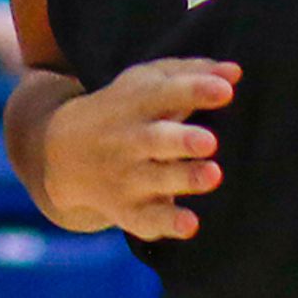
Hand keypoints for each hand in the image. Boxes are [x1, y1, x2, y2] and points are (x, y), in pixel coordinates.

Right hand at [35, 58, 237, 239]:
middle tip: (210, 141)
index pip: (167, 92)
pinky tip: (190, 224)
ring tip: (213, 175)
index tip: (226, 91)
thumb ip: (193, 74)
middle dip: (183, 140)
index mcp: (138, 102)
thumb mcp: (148, 82)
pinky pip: (146, 220)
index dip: (196, 90)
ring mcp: (127, 176)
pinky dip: (167, 224)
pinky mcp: (127, 209)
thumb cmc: (126, 109)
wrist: (61, 152)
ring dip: (184, 178)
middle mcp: (131, 139)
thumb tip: (236, 73)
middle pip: (156, 139)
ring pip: (156, 180)